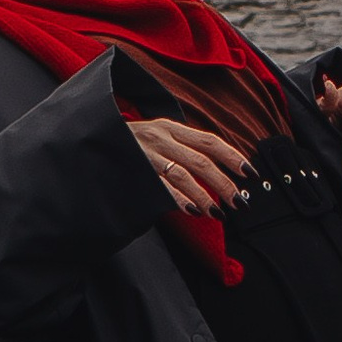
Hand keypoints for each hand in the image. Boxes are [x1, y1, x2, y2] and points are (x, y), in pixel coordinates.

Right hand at [128, 113, 254, 211]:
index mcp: (171, 128)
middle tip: (240, 202)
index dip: (233, 157)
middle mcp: (161, 138)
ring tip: (218, 212)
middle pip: (202, 160)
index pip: (210, 141)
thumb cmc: (129, 144)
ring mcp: (147, 154)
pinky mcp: (135, 170)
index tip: (251, 174)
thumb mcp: (157, 137)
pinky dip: (179, 199)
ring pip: (184, 174)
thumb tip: (216, 170)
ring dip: (205, 195)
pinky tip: (192, 210)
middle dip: (225, 183)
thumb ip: (183, 148)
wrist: (90, 140)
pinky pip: (161, 186)